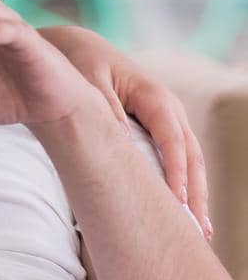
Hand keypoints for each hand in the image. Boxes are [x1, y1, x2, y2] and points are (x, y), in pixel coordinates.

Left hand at [39, 25, 211, 238]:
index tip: (178, 202)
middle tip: (197, 232)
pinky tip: (185, 212)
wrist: (79, 47)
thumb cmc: (82, 63)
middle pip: (191, 155)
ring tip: (200, 233)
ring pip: (191, 160)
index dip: (177, 171)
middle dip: (196, 192)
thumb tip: (124, 141)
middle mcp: (168, 108)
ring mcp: (168, 119)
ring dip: (196, 194)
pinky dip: (185, 185)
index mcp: (154, 95)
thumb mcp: (89, 80)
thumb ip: (107, 108)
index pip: (172, 139)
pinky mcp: (158, 129)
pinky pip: (178, 159)